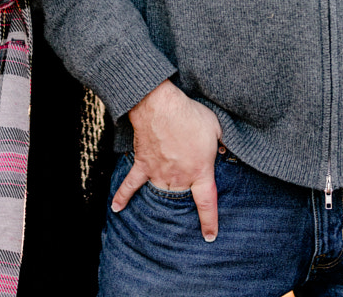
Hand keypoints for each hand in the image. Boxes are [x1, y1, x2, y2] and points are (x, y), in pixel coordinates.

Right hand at [111, 79, 221, 241]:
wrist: (161, 106)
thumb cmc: (189, 114)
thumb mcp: (216, 126)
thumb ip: (222, 141)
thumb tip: (226, 148)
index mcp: (199, 171)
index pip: (206, 203)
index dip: (209, 221)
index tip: (209, 236)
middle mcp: (179, 177)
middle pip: (182, 198)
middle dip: (184, 203)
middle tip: (186, 205)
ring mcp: (158, 173)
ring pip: (161, 193)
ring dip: (163, 199)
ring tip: (164, 205)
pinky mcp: (142, 164)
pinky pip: (131, 184)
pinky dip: (123, 196)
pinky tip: (117, 208)